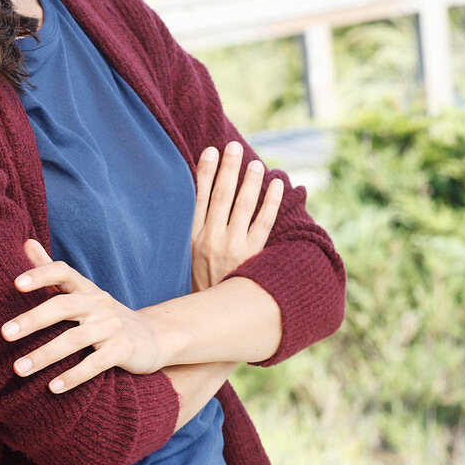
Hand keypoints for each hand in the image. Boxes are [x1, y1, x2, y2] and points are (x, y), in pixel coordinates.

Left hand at [0, 239, 165, 392]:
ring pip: (75, 339)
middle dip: (32, 320)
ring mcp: (113, 327)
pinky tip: (52, 388)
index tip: (15, 284)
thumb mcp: (83, 291)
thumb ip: (51, 271)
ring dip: (45, 355)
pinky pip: (95, 364)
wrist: (155, 337)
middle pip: (63, 306)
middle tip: (4, 334)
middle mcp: (99, 304)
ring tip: (19, 369)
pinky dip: (73, 376)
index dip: (41, 274)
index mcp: (86, 289)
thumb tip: (25, 242)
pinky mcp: (123, 350)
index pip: (63, 272)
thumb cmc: (106, 315)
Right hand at [191, 141, 283, 291]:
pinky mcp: (252, 256)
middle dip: (228, 168)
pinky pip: (265, 223)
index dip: (206, 172)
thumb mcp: (187, 259)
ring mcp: (233, 247)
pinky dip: (271, 202)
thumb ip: (194, 233)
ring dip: (250, 181)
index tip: (210, 151)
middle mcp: (211, 238)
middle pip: (221, 195)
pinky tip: (277, 185)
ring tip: (256, 163)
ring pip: (243, 205)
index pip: (200, 197)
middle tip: (234, 146)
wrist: (212, 318)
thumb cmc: (201, 285)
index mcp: (193, 237)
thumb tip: (201, 204)